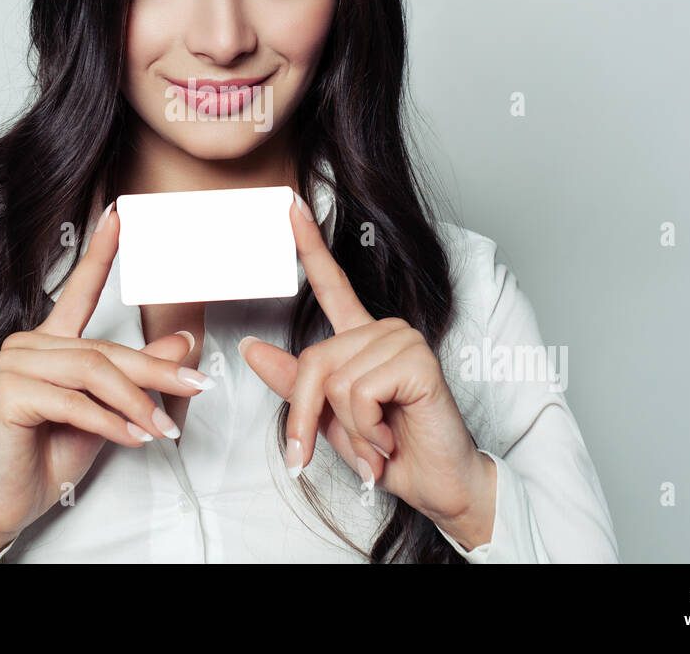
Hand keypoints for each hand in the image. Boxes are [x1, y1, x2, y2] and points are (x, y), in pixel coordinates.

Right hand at [0, 202, 211, 556]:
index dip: (101, 251)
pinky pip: (75, 402)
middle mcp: (29, 343)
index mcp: (51, 339)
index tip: (119, 215)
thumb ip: (139, 372)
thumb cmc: (52, 452)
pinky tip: (133, 439)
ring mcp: (14, 363)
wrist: (11, 500)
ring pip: (94, 372)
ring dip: (137, 404)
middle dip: (156, 370)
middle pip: (105, 349)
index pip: (80, 288)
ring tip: (163, 429)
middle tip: (197, 386)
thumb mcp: (110, 410)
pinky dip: (110, 422)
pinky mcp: (9, 392)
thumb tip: (182, 339)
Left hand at [238, 193, 496, 548]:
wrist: (440, 485)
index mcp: (363, 337)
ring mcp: (403, 340)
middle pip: (315, 359)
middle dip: (309, 417)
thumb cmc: (391, 452)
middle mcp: (385, 330)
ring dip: (349, 429)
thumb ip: (296, 384)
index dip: (309, 244)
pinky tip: (390, 438)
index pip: (331, 283)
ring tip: (376, 444)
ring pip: (335, 380)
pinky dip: (366, 429)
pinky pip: (359, 392)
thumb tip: (250, 348)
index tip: (290, 204)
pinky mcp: (418, 360)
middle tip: (324, 453)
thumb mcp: (331, 419)